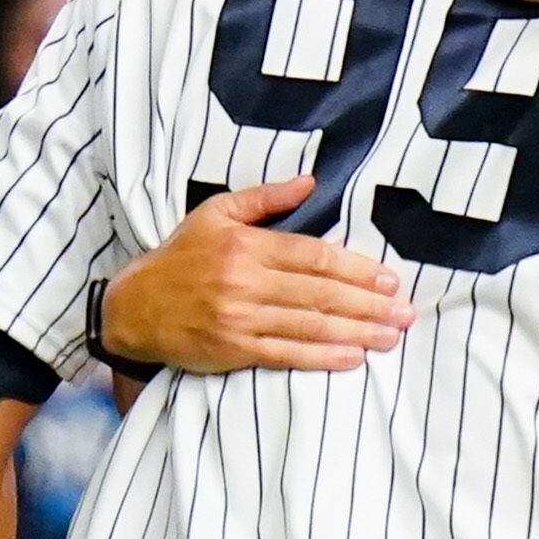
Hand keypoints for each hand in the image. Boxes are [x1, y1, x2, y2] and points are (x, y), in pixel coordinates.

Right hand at [101, 175, 413, 373]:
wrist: (133, 307)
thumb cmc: (180, 257)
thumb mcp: (216, 213)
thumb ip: (265, 198)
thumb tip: (310, 181)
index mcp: (246, 246)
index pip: (313, 256)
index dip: (355, 268)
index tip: (389, 279)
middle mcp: (245, 282)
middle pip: (319, 293)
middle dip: (367, 304)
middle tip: (404, 313)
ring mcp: (239, 318)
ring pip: (308, 326)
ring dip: (355, 332)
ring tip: (390, 337)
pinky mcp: (233, 350)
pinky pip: (285, 354)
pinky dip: (322, 357)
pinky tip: (352, 357)